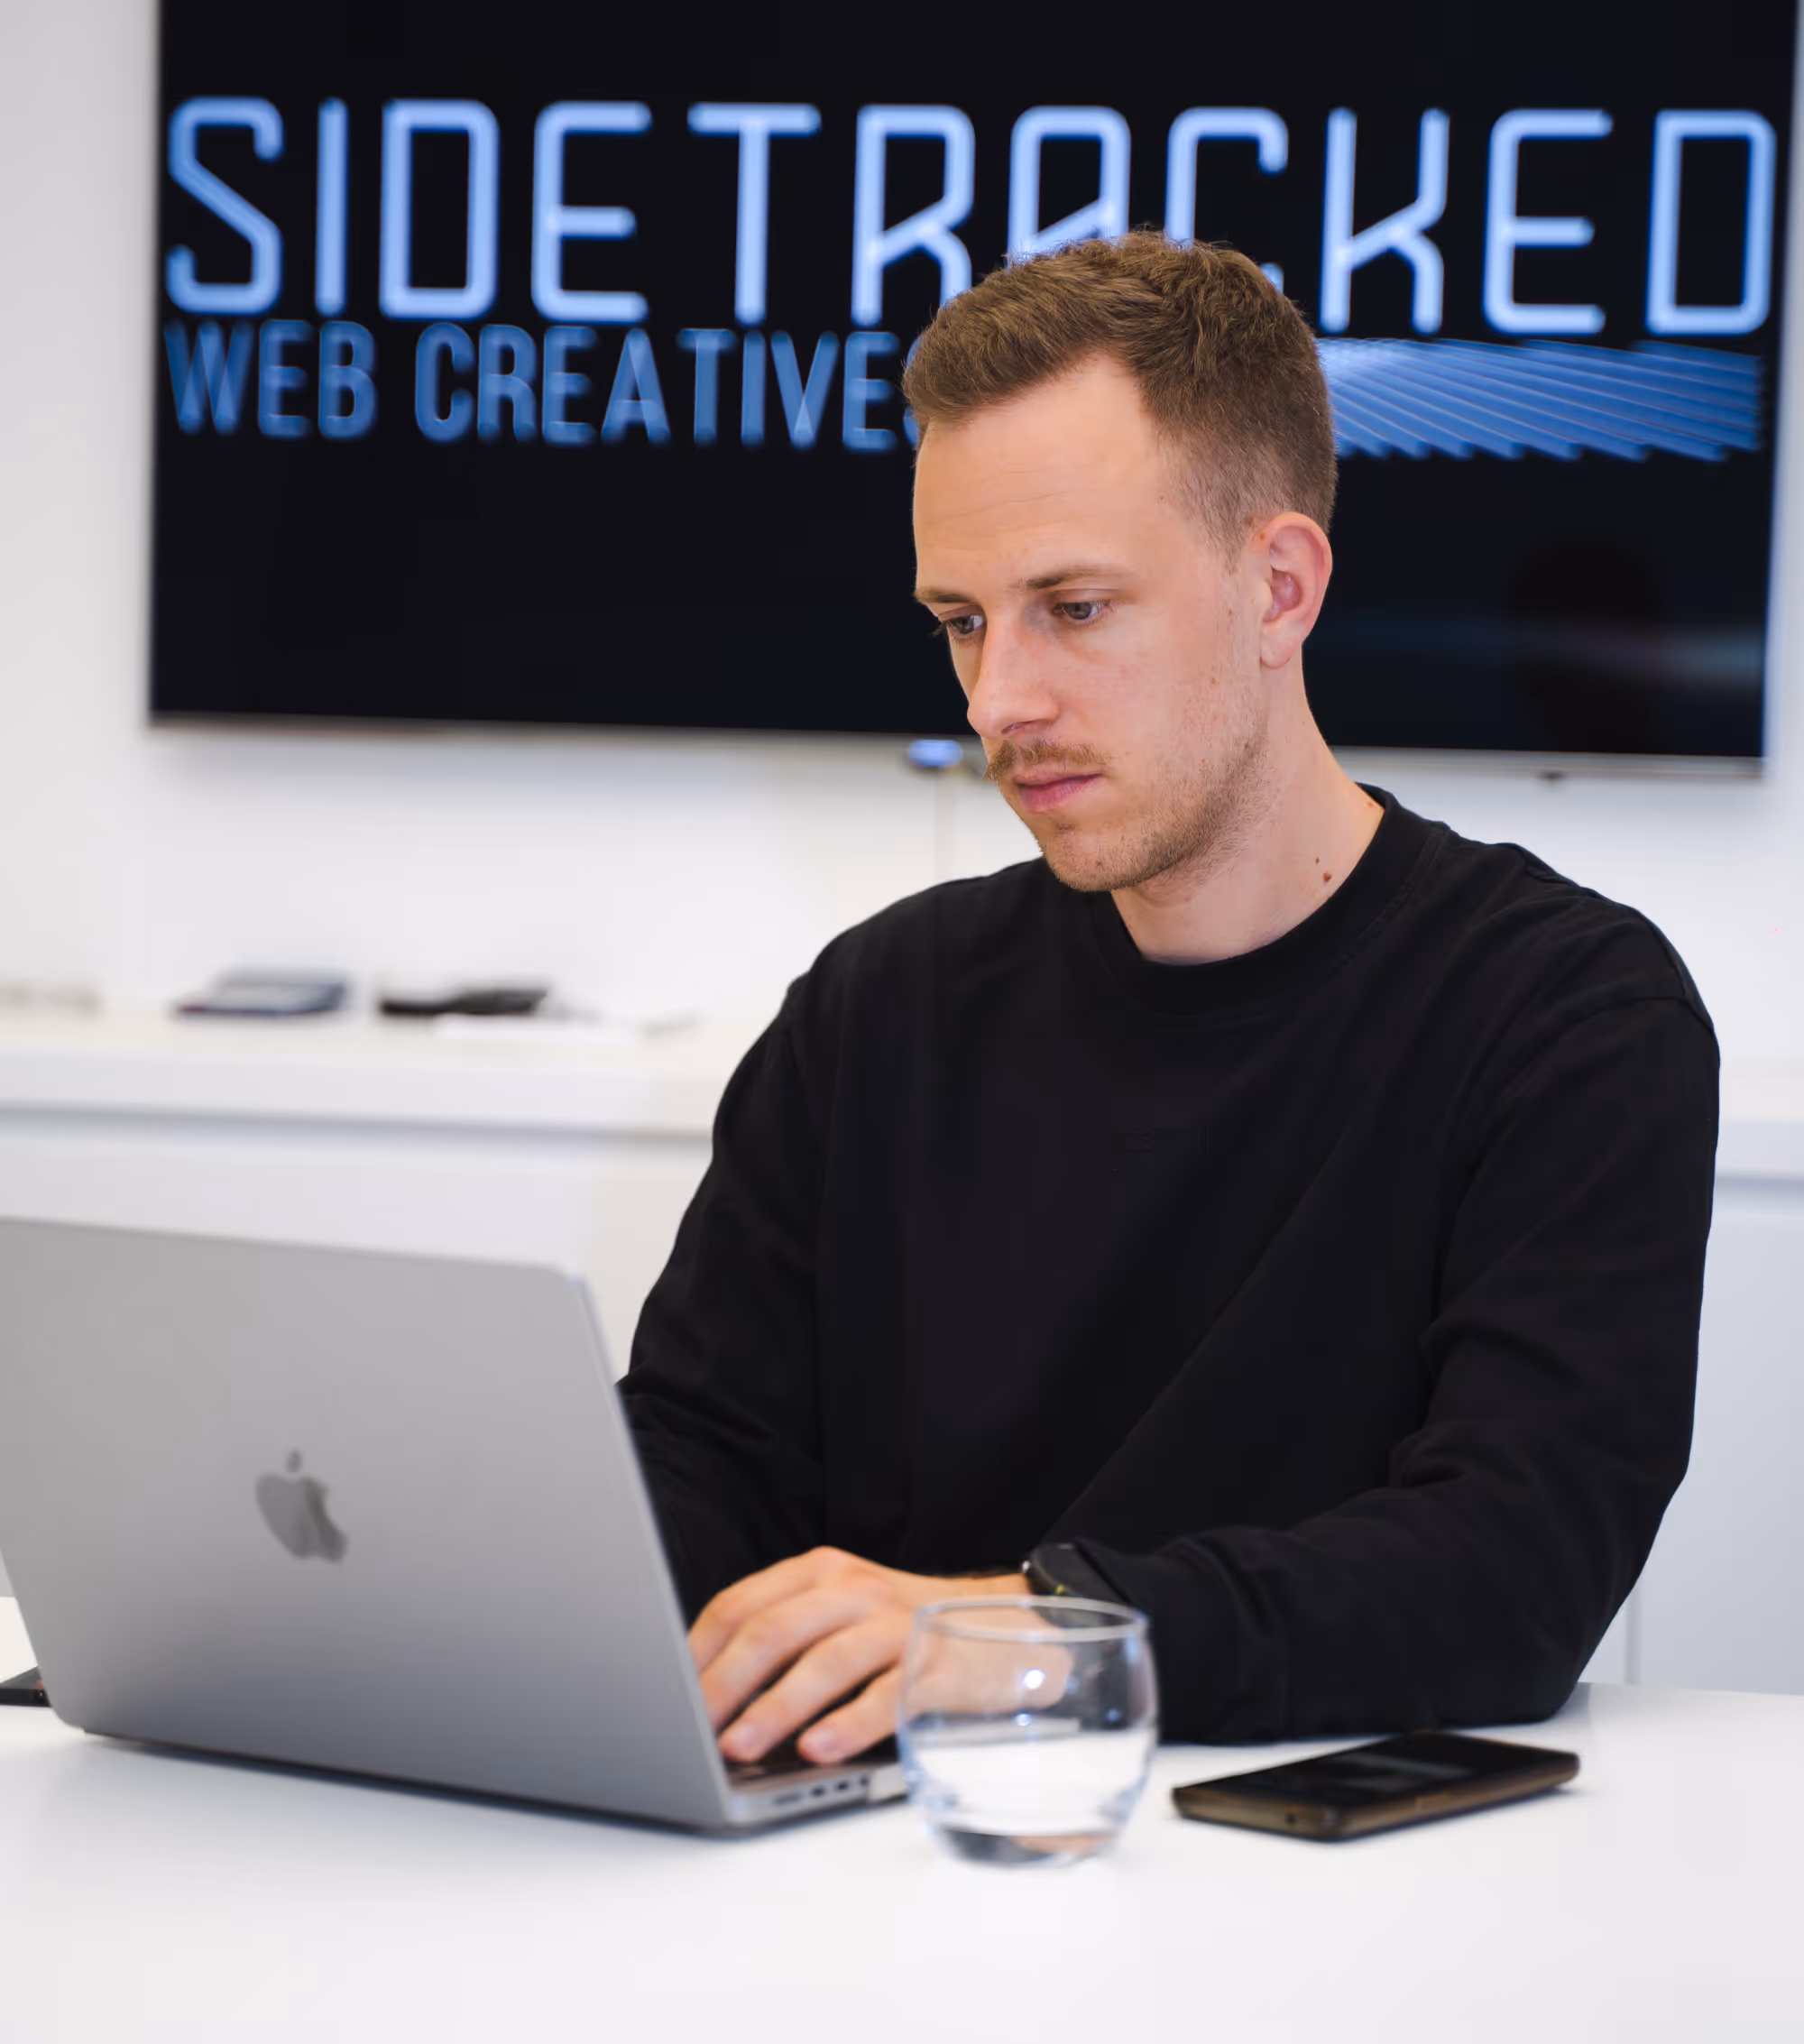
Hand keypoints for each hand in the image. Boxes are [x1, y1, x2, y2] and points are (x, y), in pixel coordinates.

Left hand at [689, 1547, 1027, 1765]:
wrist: (1007, 1627)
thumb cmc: (904, 1631)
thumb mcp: (840, 1616)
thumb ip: (785, 1639)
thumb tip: (708, 1697)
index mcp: (819, 1573)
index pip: (741, 1603)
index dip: (697, 1651)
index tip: (666, 1694)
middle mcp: (853, 1590)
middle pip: (774, 1630)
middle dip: (725, 1683)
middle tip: (690, 1727)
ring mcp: (895, 1625)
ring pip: (824, 1661)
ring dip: (776, 1708)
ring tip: (740, 1748)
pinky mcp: (935, 1665)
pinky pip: (885, 1694)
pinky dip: (848, 1724)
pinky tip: (818, 1750)